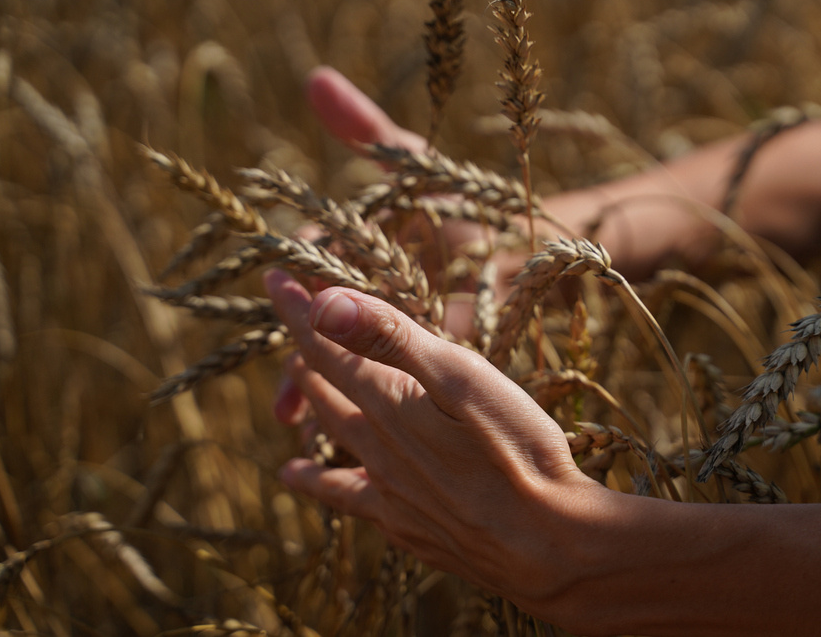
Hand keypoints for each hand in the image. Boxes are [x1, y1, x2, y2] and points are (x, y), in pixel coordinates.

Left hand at [264, 269, 609, 619]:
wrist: (547, 544)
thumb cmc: (517, 451)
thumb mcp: (464, 378)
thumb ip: (393, 339)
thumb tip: (325, 304)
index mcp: (390, 403)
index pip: (327, 345)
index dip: (298, 309)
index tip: (273, 276)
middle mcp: (377, 447)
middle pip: (325, 389)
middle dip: (304, 351)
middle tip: (292, 328)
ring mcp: (389, 491)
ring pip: (332, 441)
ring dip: (310, 412)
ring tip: (286, 407)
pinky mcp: (407, 526)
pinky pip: (348, 498)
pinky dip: (320, 484)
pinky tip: (314, 485)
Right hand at [274, 67, 498, 423]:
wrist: (546, 247)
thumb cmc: (478, 204)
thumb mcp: (422, 171)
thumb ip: (369, 133)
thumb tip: (316, 79)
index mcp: (362, 256)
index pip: (320, 269)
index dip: (296, 282)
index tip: (279, 294)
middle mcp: (372, 297)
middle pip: (326, 332)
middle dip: (303, 364)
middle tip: (288, 401)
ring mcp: (399, 334)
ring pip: (354, 368)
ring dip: (330, 399)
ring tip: (311, 433)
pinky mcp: (429, 364)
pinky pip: (394, 391)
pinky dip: (373, 413)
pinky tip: (355, 442)